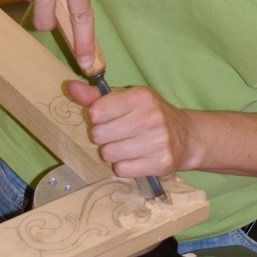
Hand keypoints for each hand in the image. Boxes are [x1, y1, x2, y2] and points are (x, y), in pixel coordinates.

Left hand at [68, 80, 192, 177]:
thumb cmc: (151, 114)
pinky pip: (122, 169)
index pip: (96, 112)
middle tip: (119, 133)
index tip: (109, 118)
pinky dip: (124, 166)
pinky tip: (136, 157)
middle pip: (100, 135)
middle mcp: (151, 117)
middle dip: (104, 136)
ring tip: (128, 145)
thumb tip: (70, 86)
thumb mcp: (127, 98)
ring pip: (109, 154)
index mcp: (141, 96)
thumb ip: (97, 96)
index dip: (98, 117)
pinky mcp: (161, 163)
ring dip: (113, 152)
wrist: (186, 136)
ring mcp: (158, 141)